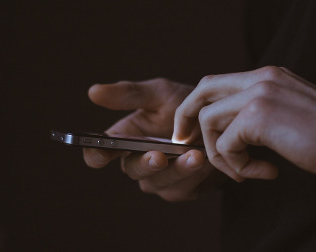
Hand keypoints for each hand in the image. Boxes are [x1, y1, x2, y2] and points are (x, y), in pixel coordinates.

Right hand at [83, 78, 227, 200]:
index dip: (96, 155)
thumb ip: (129, 94)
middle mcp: (138, 162)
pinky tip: (206, 161)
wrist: (222, 121)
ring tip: (195, 155)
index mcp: (125, 139)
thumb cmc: (186, 104)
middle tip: (159, 156)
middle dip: (145, 164)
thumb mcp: (160, 93)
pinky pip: (182, 189)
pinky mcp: (181, 190)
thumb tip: (93, 92)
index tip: (101, 152)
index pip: (100, 153)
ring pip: (158, 183)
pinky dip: (194, 175)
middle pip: (132, 170)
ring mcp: (159, 179)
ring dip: (177, 170)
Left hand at [173, 66, 315, 181]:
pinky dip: (236, 165)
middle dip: (187, 118)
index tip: (192, 131)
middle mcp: (261, 77)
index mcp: (269, 75)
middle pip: (203, 90)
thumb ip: (261, 112)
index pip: (217, 82)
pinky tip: (263, 172)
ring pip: (209, 120)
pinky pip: (226, 144)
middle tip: (185, 143)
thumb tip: (230, 130)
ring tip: (243, 171)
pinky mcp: (258, 116)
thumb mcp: (291, 113)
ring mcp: (259, 93)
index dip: (198, 106)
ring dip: (219, 153)